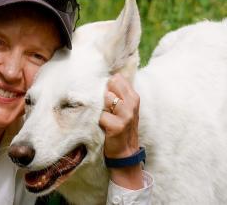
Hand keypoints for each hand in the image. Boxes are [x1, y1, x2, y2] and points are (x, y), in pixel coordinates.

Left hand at [99, 73, 142, 188]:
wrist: (125, 152)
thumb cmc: (120, 126)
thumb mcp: (123, 108)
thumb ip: (117, 93)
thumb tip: (104, 78)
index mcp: (133, 96)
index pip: (117, 78)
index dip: (106, 84)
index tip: (103, 93)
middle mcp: (132, 103)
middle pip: (111, 84)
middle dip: (102, 93)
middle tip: (103, 106)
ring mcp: (126, 114)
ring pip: (106, 98)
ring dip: (99, 106)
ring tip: (103, 116)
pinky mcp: (118, 125)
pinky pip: (101, 115)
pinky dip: (97, 120)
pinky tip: (102, 126)